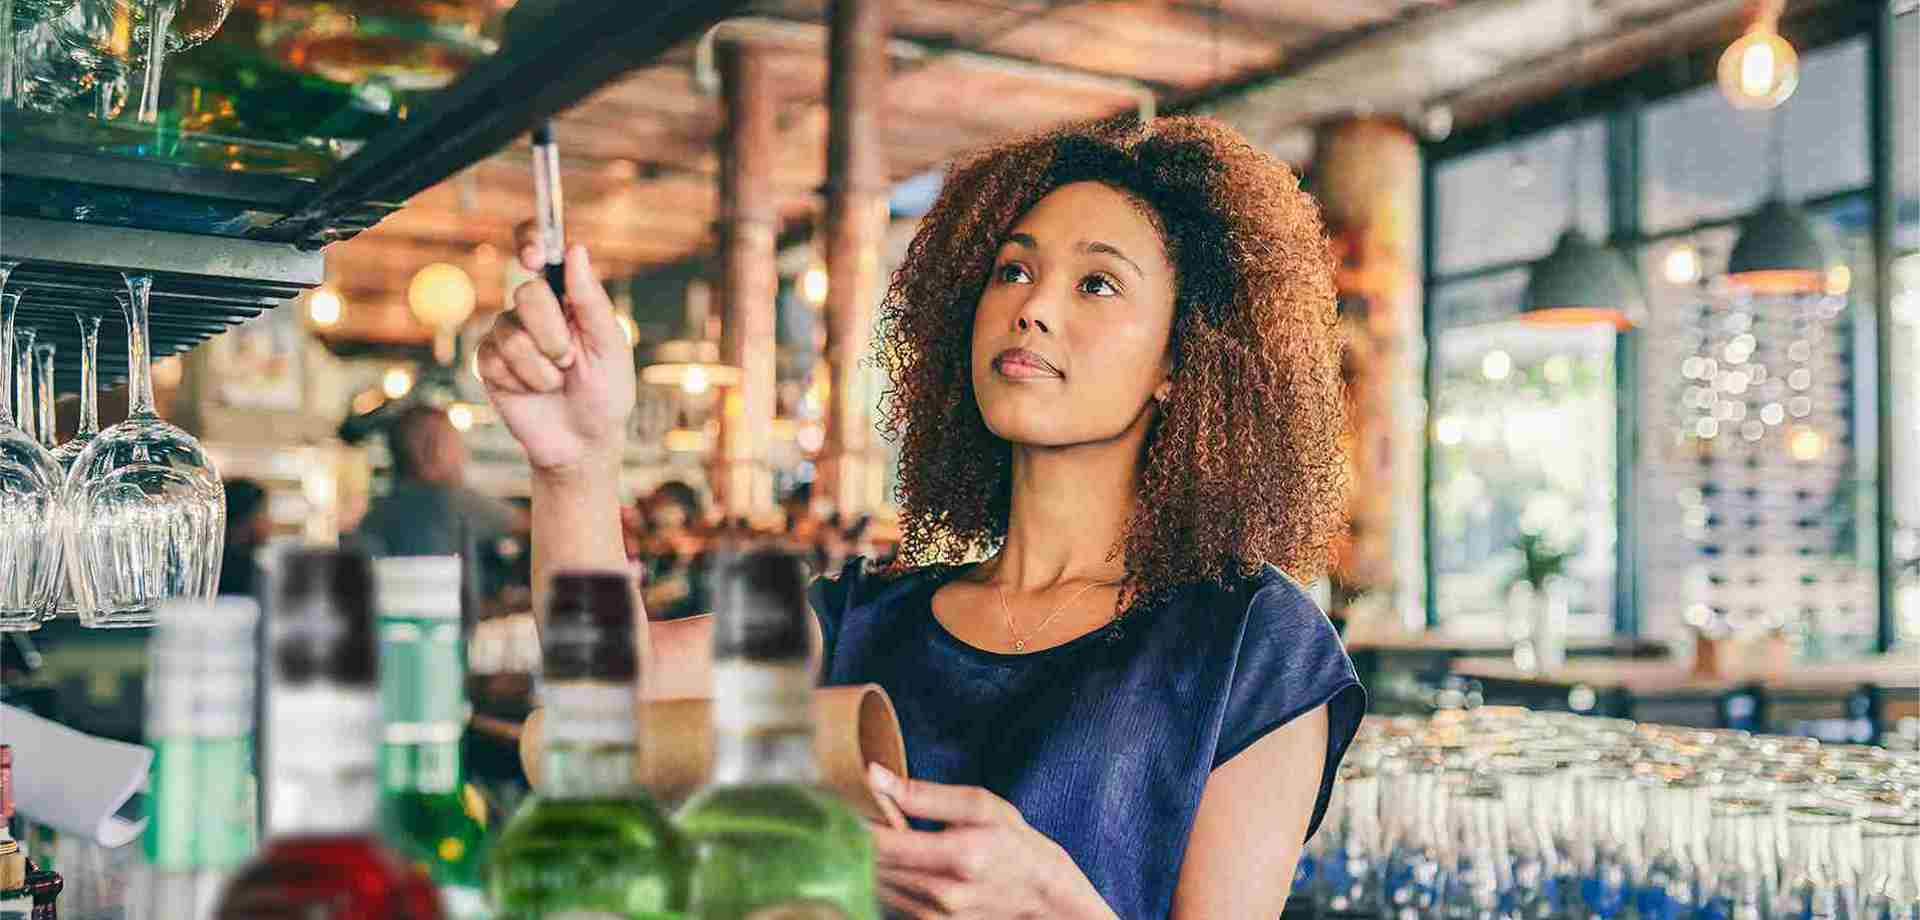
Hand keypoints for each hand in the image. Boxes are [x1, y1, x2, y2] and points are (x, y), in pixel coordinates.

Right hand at [475, 228, 635, 475]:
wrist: (582, 442)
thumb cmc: (605, 391)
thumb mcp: (609, 345)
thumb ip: (590, 300)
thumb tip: (575, 249)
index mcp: (566, 295)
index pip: (538, 249)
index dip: (530, 241)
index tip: (534, 256)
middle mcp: (533, 308)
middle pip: (527, 293)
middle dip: (554, 334)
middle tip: (570, 360)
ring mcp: (507, 333)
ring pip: (512, 332)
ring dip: (542, 367)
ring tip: (557, 381)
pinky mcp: (489, 361)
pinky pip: (496, 360)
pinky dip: (523, 381)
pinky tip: (534, 392)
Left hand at [866, 765, 1114, 918]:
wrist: (1042, 896)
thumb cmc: (1013, 843)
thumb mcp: (980, 806)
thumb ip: (924, 794)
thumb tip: (874, 776)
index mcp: (957, 855)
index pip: (881, 842)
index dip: (851, 822)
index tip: (838, 802)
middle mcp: (943, 893)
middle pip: (872, 865)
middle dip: (853, 837)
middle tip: (846, 812)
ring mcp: (936, 916)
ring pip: (876, 885)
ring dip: (866, 860)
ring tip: (870, 833)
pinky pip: (889, 901)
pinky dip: (884, 879)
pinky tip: (893, 862)